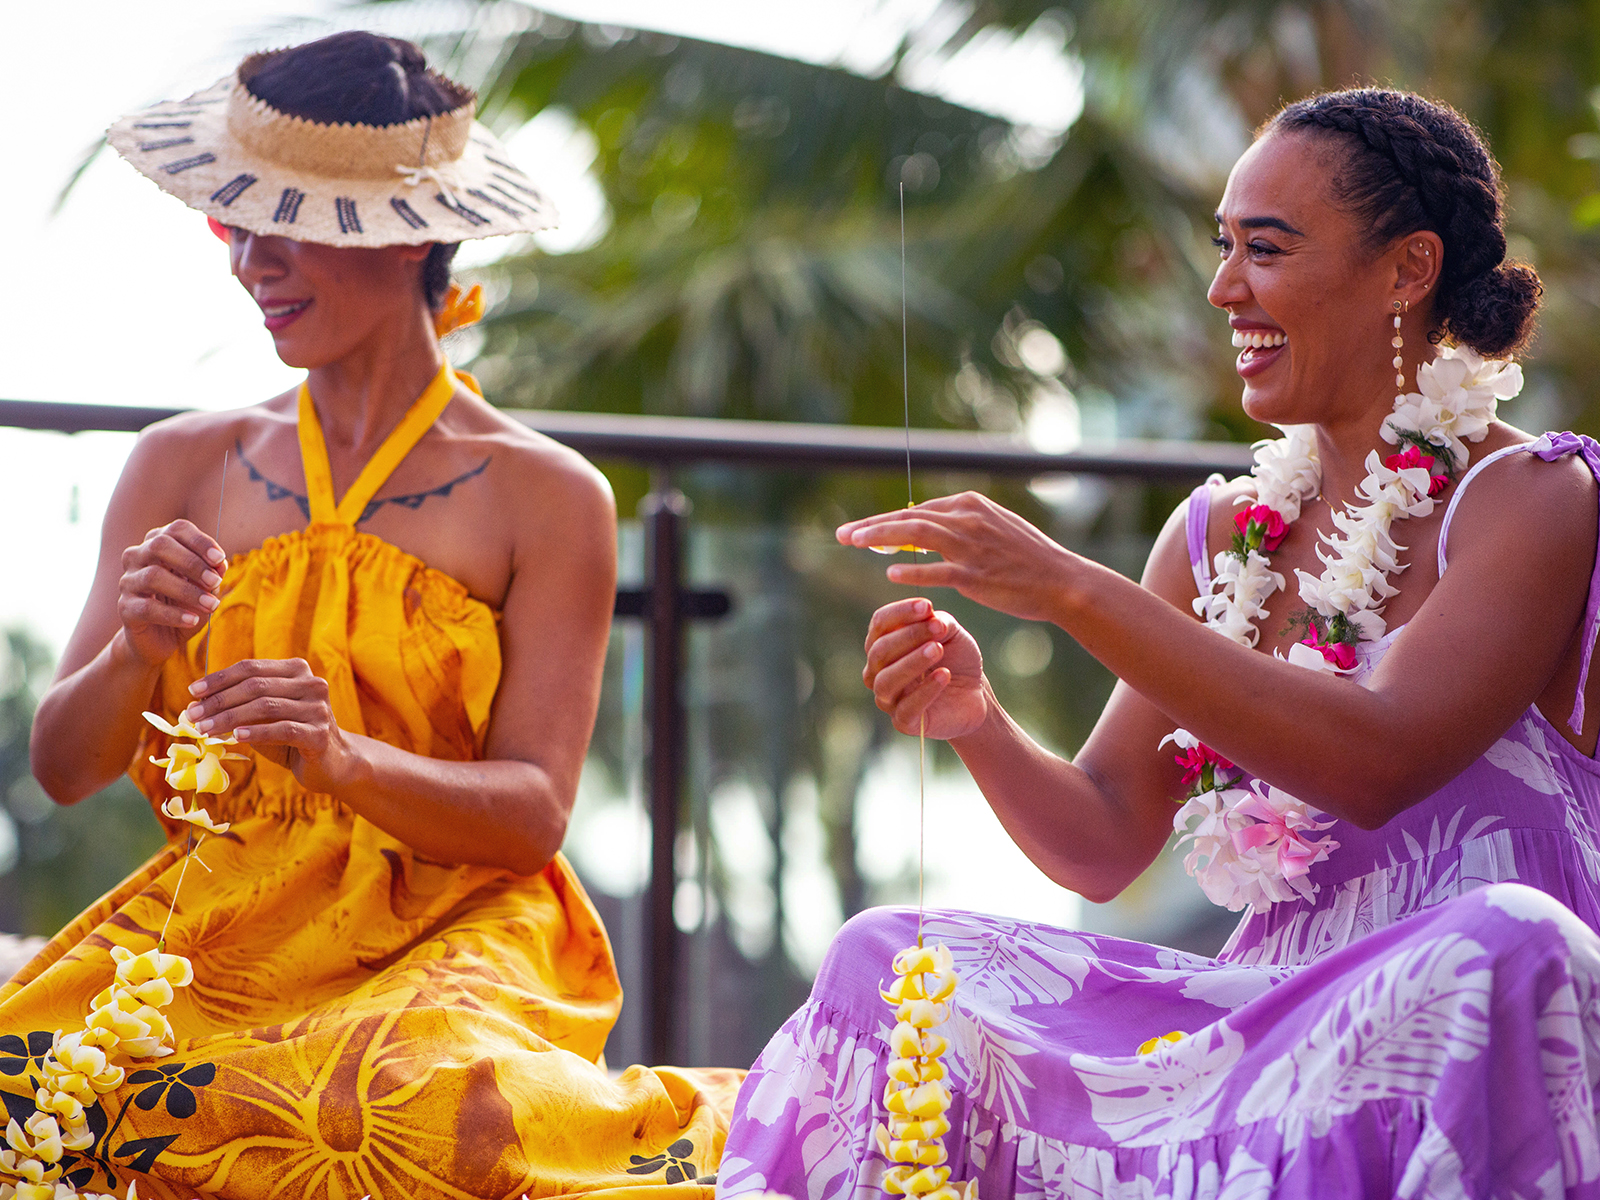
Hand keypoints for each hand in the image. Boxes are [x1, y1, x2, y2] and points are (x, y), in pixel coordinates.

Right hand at [117, 520, 226, 667]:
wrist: (161, 638)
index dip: (199, 541)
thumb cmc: (186, 605)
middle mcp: (138, 557)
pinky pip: (147, 607)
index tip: (219, 559)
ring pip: (153, 576)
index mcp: (159, 543)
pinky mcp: (125, 608)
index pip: (177, 529)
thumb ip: (212, 573)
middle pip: (160, 545)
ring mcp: (128, 581)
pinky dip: (173, 614)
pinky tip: (192, 620)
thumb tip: (220, 564)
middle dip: (192, 563)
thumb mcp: (205, 588)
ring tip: (211, 605)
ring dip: (187, 591)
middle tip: (215, 581)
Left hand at [183, 658, 354, 790]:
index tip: (193, 691)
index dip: (220, 678)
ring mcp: (318, 708)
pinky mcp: (320, 734)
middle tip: (192, 714)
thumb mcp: (264, 717)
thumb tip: (197, 703)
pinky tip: (235, 737)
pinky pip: (282, 729)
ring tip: (203, 729)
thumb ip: (240, 705)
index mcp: (297, 670)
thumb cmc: (290, 738)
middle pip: (256, 685)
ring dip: (229, 718)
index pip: (252, 667)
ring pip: (265, 706)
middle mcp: (312, 684)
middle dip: (219, 700)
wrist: (330, 764)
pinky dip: (256, 732)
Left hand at [837, 493, 1076, 622]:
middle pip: (908, 518)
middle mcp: (967, 519)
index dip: (884, 521)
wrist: (1061, 580)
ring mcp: (971, 546)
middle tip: (842, 534)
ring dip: (881, 538)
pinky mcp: (976, 575)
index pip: (917, 510)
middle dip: (871, 526)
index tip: (860, 531)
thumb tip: (926, 524)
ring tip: (854, 543)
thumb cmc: (1027, 558)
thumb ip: (959, 524)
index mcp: (969, 504)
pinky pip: (938, 571)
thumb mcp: (993, 527)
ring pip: (916, 536)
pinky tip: (890, 574)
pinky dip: (913, 570)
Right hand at [864, 598, 988, 737]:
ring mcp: (889, 698)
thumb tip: (929, 616)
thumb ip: (938, 622)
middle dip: (909, 636)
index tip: (927, 606)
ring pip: (886, 681)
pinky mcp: (904, 722)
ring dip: (912, 662)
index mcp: (884, 644)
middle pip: (880, 651)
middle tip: (938, 629)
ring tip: (937, 650)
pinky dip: (925, 691)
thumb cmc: (957, 659)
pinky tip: (944, 675)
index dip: (901, 613)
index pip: (880, 623)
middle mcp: (878, 671)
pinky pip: (906, 708)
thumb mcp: (951, 634)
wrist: (975, 695)